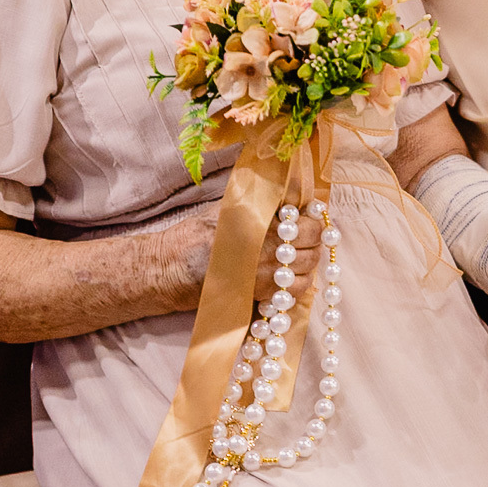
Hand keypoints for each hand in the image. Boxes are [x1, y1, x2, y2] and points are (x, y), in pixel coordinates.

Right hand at [159, 205, 322, 310]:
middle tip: (306, 235)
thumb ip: (257, 200)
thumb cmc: (195, 234)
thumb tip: (283, 193)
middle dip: (314, 237)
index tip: (308, 214)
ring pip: (309, 267)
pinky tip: (290, 275)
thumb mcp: (227, 207)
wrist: (173, 268)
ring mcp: (268, 273)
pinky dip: (299, 283)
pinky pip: (295, 291)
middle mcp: (269, 248)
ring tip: (300, 255)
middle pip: (313, 242)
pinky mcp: (262, 293)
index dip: (312, 216)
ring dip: (309, 260)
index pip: (307, 219)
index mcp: (263, 221)